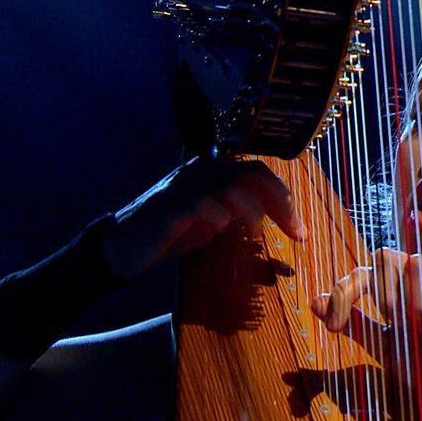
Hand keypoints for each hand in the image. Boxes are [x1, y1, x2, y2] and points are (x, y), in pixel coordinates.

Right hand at [101, 157, 305, 279]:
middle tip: (296, 232)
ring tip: (257, 232)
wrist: (121, 248)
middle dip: (280, 203)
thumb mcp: (213, 221)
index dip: (284, 197)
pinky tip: (221, 230)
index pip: (258, 172)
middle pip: (253, 173)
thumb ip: (240, 212)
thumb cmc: (169, 236)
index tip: (300, 231)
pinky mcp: (170, 207)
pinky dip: (220, 217)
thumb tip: (278, 219)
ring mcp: (184, 186)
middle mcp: (200, 171)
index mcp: (212, 172)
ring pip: (233, 184)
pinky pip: (204, 203)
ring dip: (254, 210)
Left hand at [311, 248, 421, 404]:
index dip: (343, 292)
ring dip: (407, 305)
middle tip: (391, 324)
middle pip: (386, 257)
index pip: (364, 271)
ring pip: (416, 267)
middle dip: (379, 295)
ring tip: (419, 331)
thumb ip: (353, 323)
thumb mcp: (383, 345)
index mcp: (401, 286)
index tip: (331, 325)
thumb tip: (314, 302)